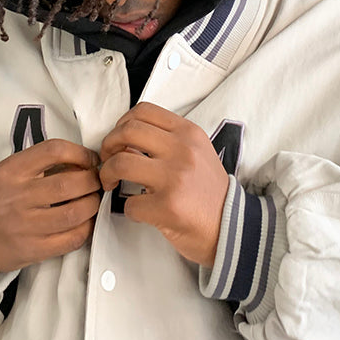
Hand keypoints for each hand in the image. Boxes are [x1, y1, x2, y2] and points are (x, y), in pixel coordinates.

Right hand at [0, 139, 100, 276]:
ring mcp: (23, 226)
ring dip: (93, 204)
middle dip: (92, 180)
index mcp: (11, 170)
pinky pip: (72, 239)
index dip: (80, 153)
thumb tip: (88, 161)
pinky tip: (86, 220)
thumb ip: (45, 162)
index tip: (91, 159)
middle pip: (68, 184)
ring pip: (74, 213)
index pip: (53, 151)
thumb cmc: (6, 198)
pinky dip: (87, 227)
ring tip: (93, 200)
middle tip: (97, 181)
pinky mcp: (33, 250)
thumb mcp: (15, 171)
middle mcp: (15, 197)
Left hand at [99, 102, 228, 266]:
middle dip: (108, 146)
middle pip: (127, 132)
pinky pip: (130, 203)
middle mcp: (183, 150)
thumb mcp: (196, 153)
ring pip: (121, 163)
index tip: (118, 139)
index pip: (144, 111)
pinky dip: (128, 209)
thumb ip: (168, 140)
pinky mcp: (168, 206)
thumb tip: (127, 139)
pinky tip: (138, 210)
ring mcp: (175, 178)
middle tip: (107, 160)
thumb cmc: (208, 192)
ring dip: (107, 174)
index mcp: (188, 133)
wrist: (233, 228)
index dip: (121, 123)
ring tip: (111, 183)